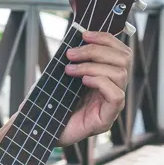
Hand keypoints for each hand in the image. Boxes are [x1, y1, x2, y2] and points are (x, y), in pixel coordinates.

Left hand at [59, 30, 129, 145]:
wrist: (39, 129)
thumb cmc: (50, 102)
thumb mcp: (60, 76)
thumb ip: (73, 59)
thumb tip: (74, 39)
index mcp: (106, 76)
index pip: (120, 52)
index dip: (106, 39)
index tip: (84, 34)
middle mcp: (113, 89)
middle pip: (124, 59)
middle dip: (96, 50)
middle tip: (71, 53)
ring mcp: (112, 105)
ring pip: (120, 74)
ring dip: (92, 65)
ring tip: (70, 69)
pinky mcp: (106, 119)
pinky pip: (117, 95)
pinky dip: (100, 82)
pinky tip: (83, 81)